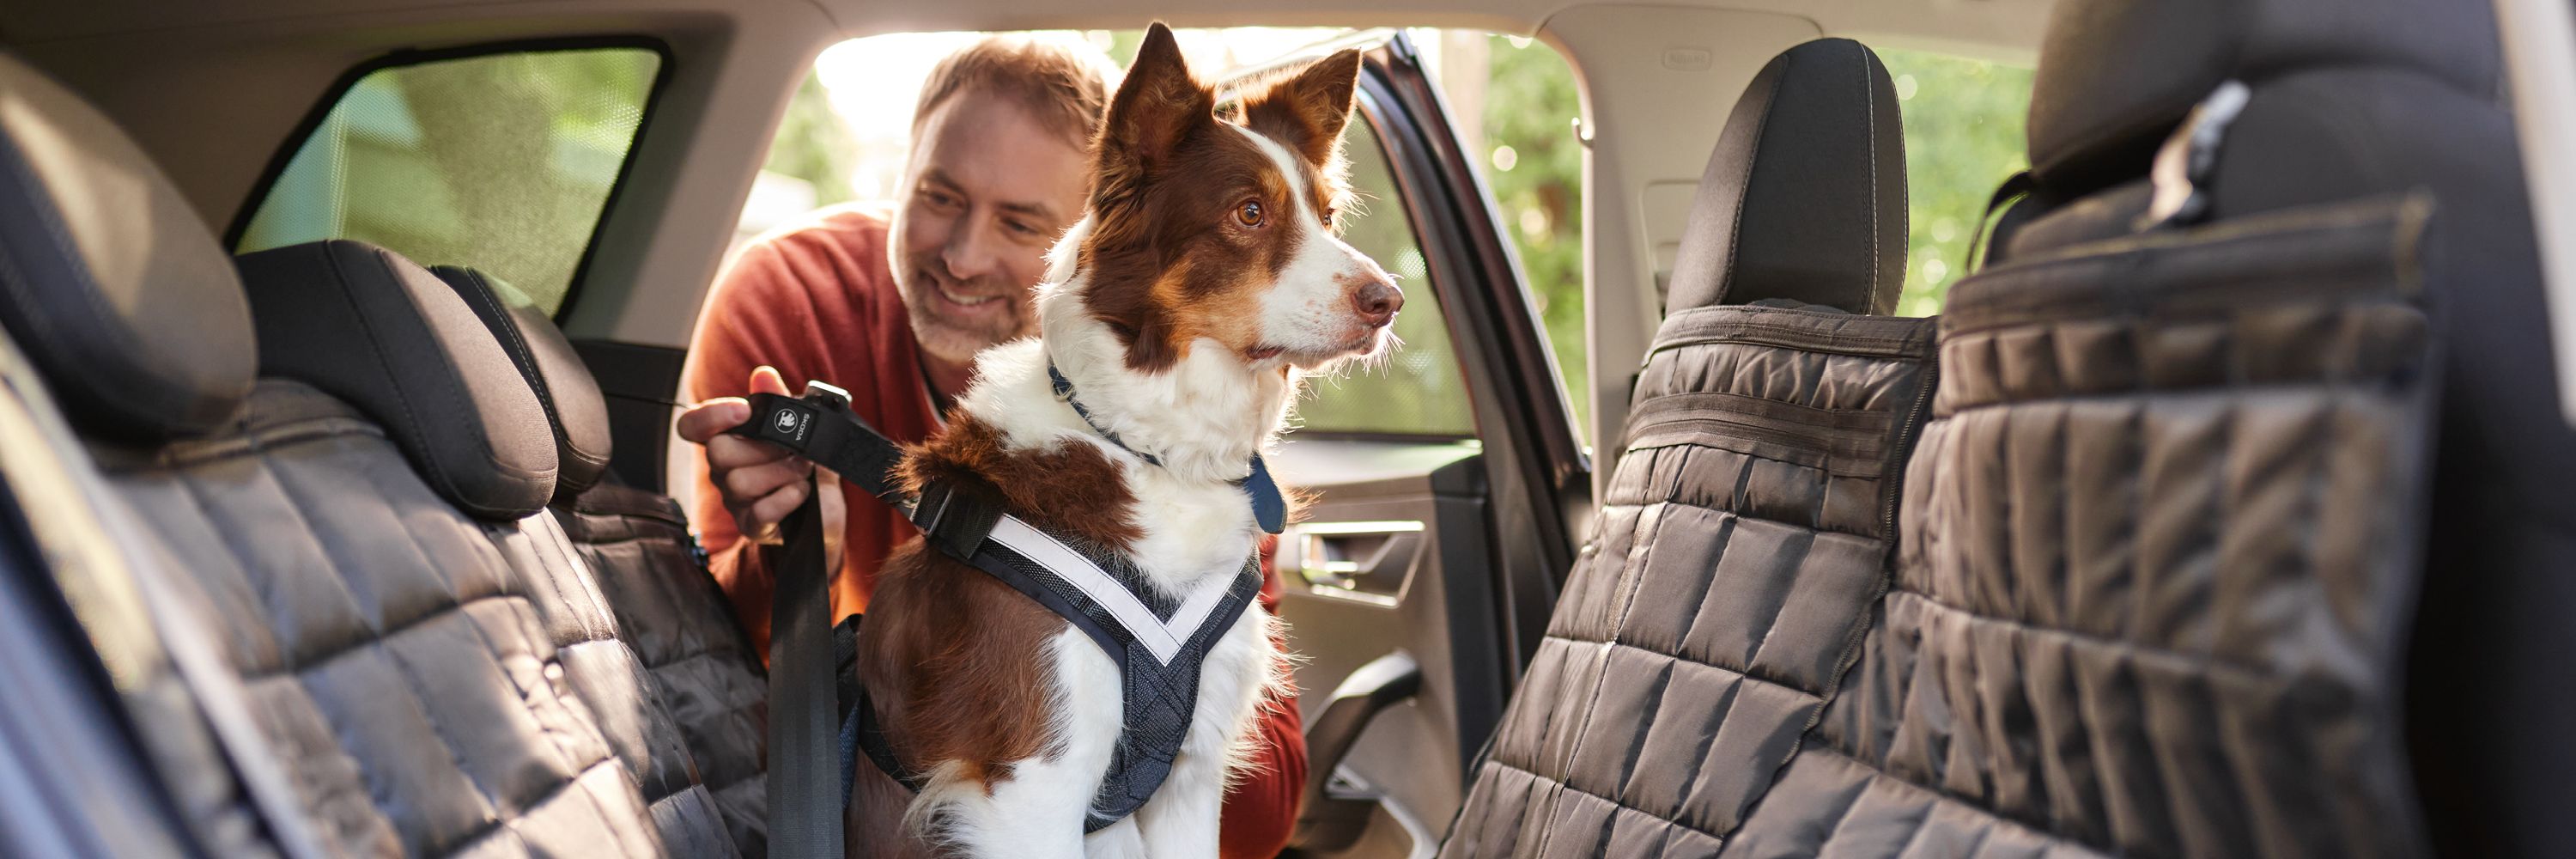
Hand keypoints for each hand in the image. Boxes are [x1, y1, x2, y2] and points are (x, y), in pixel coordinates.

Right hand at [677, 366, 846, 570]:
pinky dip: (788, 498)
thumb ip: (781, 404)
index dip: (710, 416)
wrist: (826, 513)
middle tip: (794, 451)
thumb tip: (763, 376)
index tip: (743, 411)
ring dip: (783, 473)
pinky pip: (760, 511)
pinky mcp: (752, 526)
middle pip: (718, 452)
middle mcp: (724, 470)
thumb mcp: (801, 432)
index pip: (692, 425)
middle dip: (764, 448)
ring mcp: (735, 500)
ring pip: (740, 482)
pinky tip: (802, 493)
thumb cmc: (806, 468)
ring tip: (804, 472)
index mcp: (730, 440)